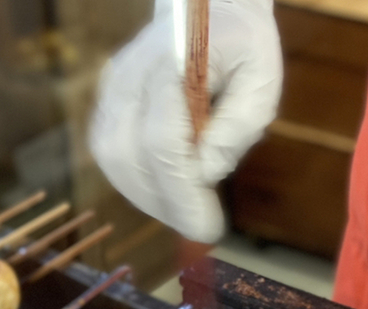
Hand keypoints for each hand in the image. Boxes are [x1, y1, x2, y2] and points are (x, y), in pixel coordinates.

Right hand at [89, 0, 282, 243]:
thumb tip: (205, 173)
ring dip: (146, 197)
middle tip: (198, 222)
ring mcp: (111, 88)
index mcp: (174, 65)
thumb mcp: (262, 78)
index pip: (163, 145)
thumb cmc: (242, 45)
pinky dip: (134, 181)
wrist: (205, 6)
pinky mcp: (106, 102)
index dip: (182, 195)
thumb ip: (238, 125)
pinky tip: (162, 187)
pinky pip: (108, 153)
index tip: (207, 228)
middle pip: (128, 159)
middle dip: (163, 204)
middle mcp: (130, 76)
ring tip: (182, 208)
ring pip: (112, 161)